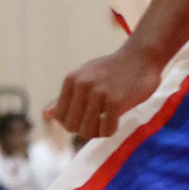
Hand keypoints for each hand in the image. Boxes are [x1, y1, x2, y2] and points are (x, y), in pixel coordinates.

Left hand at [48, 43, 163, 140]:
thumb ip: (67, 97)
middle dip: (84, 129)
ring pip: (87, 131)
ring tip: (107, 122)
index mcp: (71, 80)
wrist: (142, 56)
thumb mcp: (85, 78)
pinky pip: (106, 130)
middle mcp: (82, 86)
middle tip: (98, 122)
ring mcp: (98, 93)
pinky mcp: (116, 101)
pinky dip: (110, 131)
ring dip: (97, 132)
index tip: (87, 118)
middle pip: (71, 126)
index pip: (60, 117)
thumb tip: (46, 115)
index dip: (72, 123)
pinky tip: (116, 121)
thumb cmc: (113, 70)